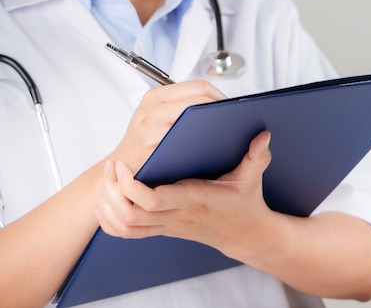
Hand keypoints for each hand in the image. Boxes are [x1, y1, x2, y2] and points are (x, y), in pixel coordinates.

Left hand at [95, 131, 274, 257]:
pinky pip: (127, 232)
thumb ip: (257, 156)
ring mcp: (167, 224)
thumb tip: (263, 136)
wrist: (244, 233)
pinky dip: (110, 220)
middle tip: (112, 166)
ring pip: (125, 225)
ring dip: (110, 203)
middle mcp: (176, 215)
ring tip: (108, 178)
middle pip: (132, 214)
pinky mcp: (162, 228)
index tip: (123, 166)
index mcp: (194, 200)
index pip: (155, 201)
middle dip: (114, 191)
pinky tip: (107, 201)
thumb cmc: (244, 204)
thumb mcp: (252, 178)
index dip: (133, 187)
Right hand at [111, 80, 226, 172]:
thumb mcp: (154, 117)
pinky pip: (187, 139)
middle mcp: (151, 108)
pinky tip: (214, 148)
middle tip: (236, 121)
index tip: (232, 108)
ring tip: (229, 132)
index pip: (199, 87)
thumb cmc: (143, 145)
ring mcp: (150, 126)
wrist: (122, 169)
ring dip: (217, 124)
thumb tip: (218, 104)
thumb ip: (179, 107)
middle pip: (200, 98)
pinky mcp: (152, 145)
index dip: (221, 96)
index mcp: (155, 96)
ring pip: (195, 117)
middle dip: (223, 109)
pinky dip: (204, 141)